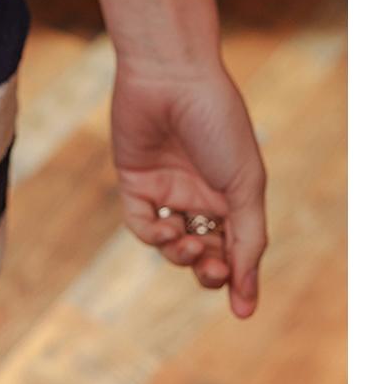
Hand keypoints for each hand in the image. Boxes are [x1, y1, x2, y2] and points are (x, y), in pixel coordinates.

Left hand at [110, 53, 267, 317]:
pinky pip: (142, 224)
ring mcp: (167, 188)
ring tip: (188, 246)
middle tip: (212, 269)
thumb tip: (246, 302)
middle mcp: (199, 194)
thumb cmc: (218, 124)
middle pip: (203, 253)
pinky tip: (167, 228)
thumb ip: (248, 240)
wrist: (172, 77)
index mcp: (232, 194)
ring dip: (181, 256)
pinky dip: (154, 236)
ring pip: (171, 245)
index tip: (241, 307)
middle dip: (208, 270)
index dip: (238, 278)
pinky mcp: (135, 180)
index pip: (236, 249)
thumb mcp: (245, 184)